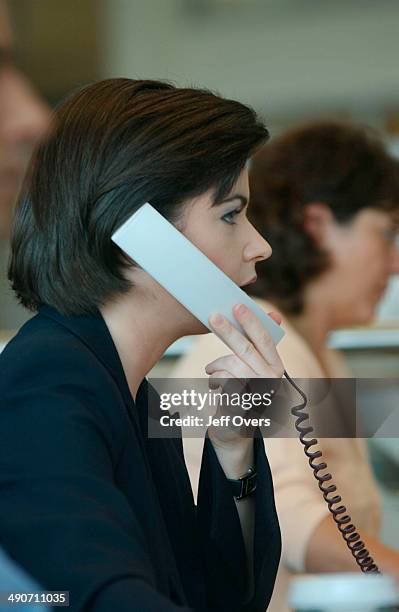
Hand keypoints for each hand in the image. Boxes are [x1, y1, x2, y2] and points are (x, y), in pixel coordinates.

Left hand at [205, 304, 283, 452]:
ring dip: (217, 364)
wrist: (234, 432)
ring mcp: (260, 396)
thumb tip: (274, 315)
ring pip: (234, 365)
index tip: (237, 306)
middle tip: (213, 317)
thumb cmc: (242, 393)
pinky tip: (214, 385)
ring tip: (210, 370)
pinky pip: (225, 383)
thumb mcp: (253, 369)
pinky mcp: (244, 408)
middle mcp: (272, 382)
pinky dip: (215, 380)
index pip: (265, 340)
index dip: (251, 322)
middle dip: (229, 331)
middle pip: (247, 350)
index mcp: (277, 368)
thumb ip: (259, 345)